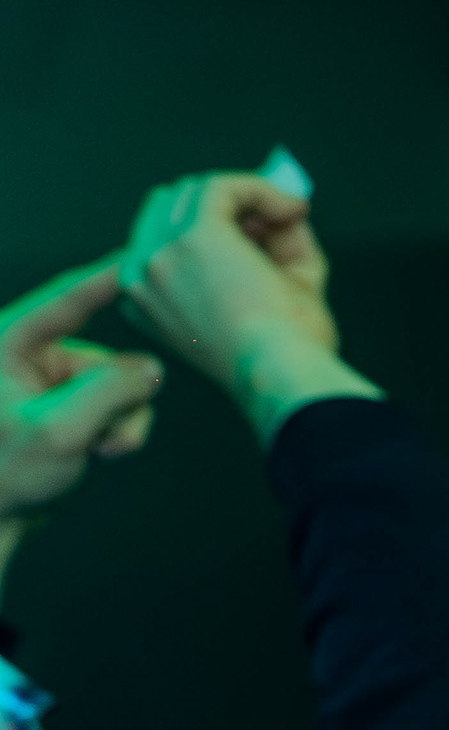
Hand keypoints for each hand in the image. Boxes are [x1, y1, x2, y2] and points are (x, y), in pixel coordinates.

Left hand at [0, 263, 164, 517]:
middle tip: (98, 439)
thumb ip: (111, 391)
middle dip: (117, 400)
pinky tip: (94, 452)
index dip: (104, 277)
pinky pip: (118, 406)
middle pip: (107, 358)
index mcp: (8, 344)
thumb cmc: (5, 473)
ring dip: (118, 423)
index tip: (137, 257)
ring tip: (91, 450)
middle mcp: (30, 355)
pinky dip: (117, 432)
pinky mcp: (69, 403)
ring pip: (120, 387)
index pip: (66, 301)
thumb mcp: (60, 431)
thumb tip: (152, 370)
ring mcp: (52, 381)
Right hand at [114, 173, 375, 436]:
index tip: (265, 236)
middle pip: (171, 208)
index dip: (220, 231)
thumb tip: (285, 208)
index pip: (166, 241)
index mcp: (147, 301)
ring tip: (289, 218)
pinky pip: (223, 187)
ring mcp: (160, 253)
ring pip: (193, 192)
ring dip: (246, 197)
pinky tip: (292, 208)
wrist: (283, 377)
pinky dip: (260, 189)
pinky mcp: (193, 236)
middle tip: (279, 222)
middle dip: (227, 208)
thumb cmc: (286, 357)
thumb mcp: (272, 301)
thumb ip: (274, 250)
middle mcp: (140, 276)